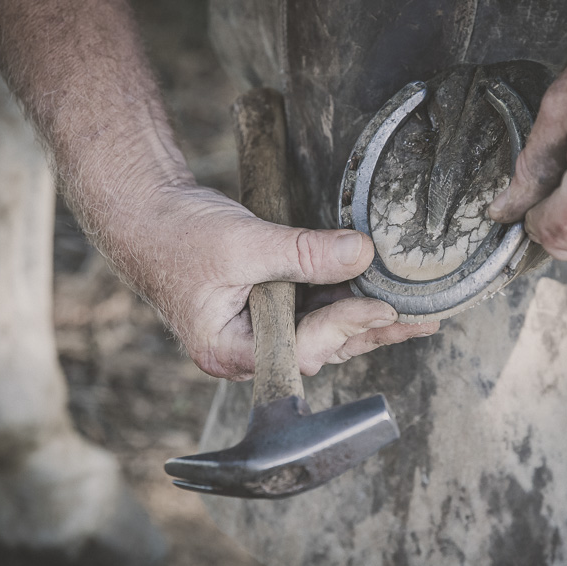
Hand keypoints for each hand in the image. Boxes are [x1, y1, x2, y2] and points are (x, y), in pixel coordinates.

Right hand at [113, 184, 437, 379]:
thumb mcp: (244, 242)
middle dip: (368, 332)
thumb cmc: (177, 234)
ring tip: (416, 316)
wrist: (147, 213)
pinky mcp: (269, 310)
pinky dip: (345, 302)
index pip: (298, 352)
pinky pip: (313, 313)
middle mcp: (246, 351)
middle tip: (419, 319)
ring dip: (365, 321)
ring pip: (322, 334)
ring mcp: (258, 332)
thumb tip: (363, 254)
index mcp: (227, 349)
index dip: (343, 330)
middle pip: (319, 350)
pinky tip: (378, 295)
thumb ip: (303, 252)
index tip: (381, 307)